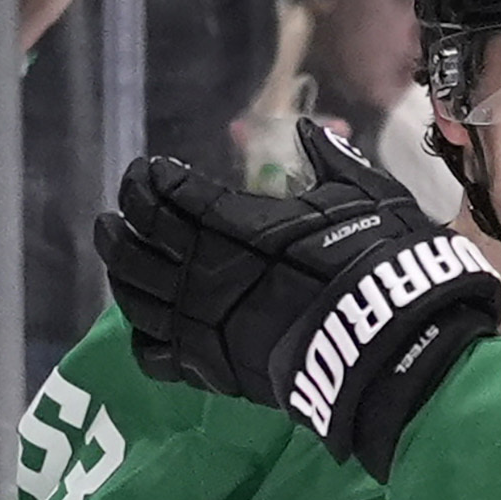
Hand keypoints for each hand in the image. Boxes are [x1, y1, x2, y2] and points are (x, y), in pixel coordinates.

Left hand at [96, 130, 500, 476]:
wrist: (385, 341)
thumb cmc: (375, 259)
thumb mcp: (358, 194)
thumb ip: (327, 160)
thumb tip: (309, 131)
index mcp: (228, 221)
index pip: (164, 193)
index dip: (149, 178)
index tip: (149, 170)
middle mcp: (200, 270)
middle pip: (133, 242)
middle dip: (120, 222)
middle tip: (116, 214)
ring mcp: (199, 322)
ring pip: (133, 295)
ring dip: (118, 272)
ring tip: (117, 257)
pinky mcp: (210, 368)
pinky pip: (153, 355)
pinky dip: (142, 335)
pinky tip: (144, 322)